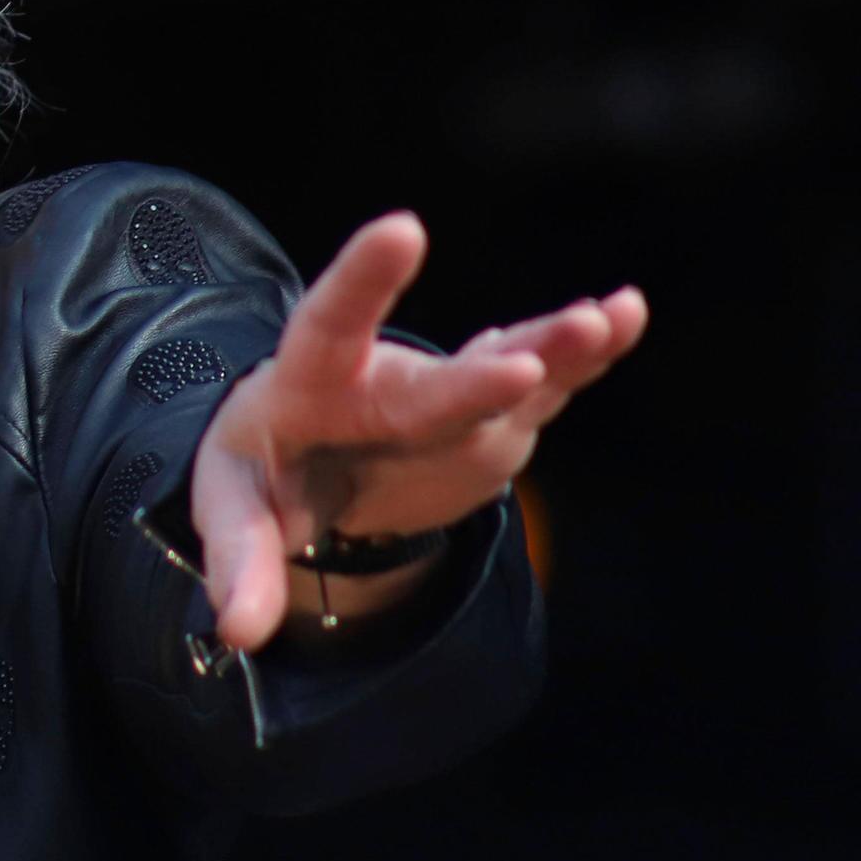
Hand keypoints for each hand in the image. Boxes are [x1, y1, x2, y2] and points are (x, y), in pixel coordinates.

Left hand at [186, 211, 646, 651]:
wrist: (313, 458)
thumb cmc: (267, 473)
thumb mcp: (236, 513)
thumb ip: (239, 565)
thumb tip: (239, 631)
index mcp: (309, 386)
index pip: (330, 325)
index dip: (364, 280)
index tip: (401, 229)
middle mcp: (387, 383)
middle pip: (432, 385)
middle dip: (477, 381)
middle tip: (521, 369)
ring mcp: (449, 399)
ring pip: (507, 368)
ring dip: (557, 350)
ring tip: (611, 317)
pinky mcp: (496, 424)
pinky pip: (546, 390)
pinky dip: (584, 360)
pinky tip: (624, 315)